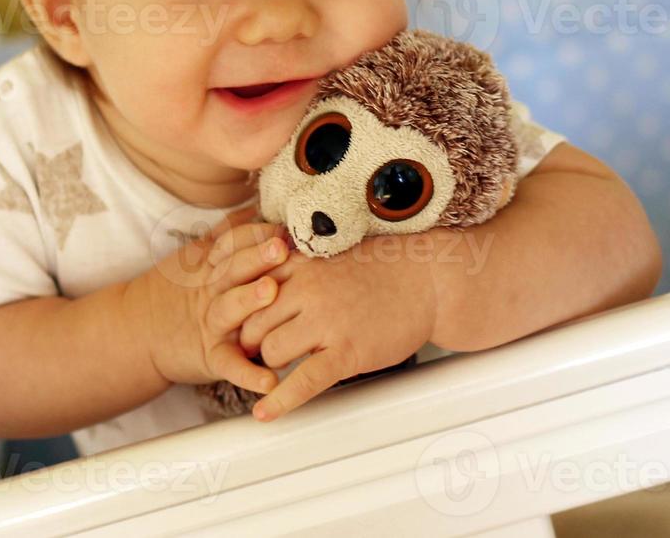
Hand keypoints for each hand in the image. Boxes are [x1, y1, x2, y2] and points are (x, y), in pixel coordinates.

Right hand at [129, 205, 289, 396]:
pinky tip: (270, 381)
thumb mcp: (196, 256)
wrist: (137, 333)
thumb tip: (255, 202)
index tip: (280, 223)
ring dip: (249, 300)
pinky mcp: (212, 357)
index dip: (253, 232)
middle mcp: (213, 291)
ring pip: (231, 308)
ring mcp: (213, 324)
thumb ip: (226, 231)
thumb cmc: (178, 292)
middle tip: (279, 245)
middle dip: (256, 256)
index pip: (232, 242)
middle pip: (234, 268)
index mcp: (213, 266)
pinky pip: (231, 366)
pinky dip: (249, 375)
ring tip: (269, 292)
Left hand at [239, 233, 438, 420]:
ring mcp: (327, 322)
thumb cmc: (383, 268)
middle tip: (259, 352)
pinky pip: (304, 380)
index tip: (241, 325)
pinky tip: (264, 414)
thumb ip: (296, 269)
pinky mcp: (347, 351)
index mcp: (301, 264)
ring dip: (271, 365)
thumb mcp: (330, 256)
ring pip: (272, 352)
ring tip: (279, 368)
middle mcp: (308, 291)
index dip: (244, 313)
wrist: (428, 279)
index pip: (250, 292)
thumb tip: (263, 287)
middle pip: (253, 325)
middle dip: (253, 343)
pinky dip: (281, 401)